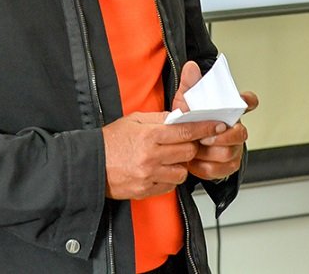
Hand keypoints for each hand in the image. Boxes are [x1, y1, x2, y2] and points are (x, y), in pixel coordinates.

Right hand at [102, 112, 222, 199]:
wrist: (90, 165)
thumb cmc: (110, 141)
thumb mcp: (132, 120)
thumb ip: (158, 119)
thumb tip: (180, 117)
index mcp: (148, 135)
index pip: (186, 131)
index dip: (205, 128)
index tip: (218, 125)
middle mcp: (151, 156)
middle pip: (188, 152)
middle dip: (190, 146)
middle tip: (184, 143)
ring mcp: (149, 175)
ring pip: (183, 171)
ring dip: (180, 164)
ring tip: (167, 158)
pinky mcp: (146, 190)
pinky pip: (170, 185)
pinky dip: (169, 177)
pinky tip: (158, 170)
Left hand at [172, 61, 259, 181]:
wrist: (181, 145)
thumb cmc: (189, 121)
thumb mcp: (186, 101)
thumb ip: (189, 84)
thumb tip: (191, 67)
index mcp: (229, 111)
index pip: (247, 102)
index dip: (248, 101)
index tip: (243, 101)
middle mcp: (235, 129)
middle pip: (241, 133)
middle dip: (222, 137)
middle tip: (204, 137)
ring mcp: (234, 148)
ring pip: (229, 153)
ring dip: (209, 152)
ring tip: (194, 148)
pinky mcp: (228, 165)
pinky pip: (220, 169)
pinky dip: (204, 166)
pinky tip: (194, 161)